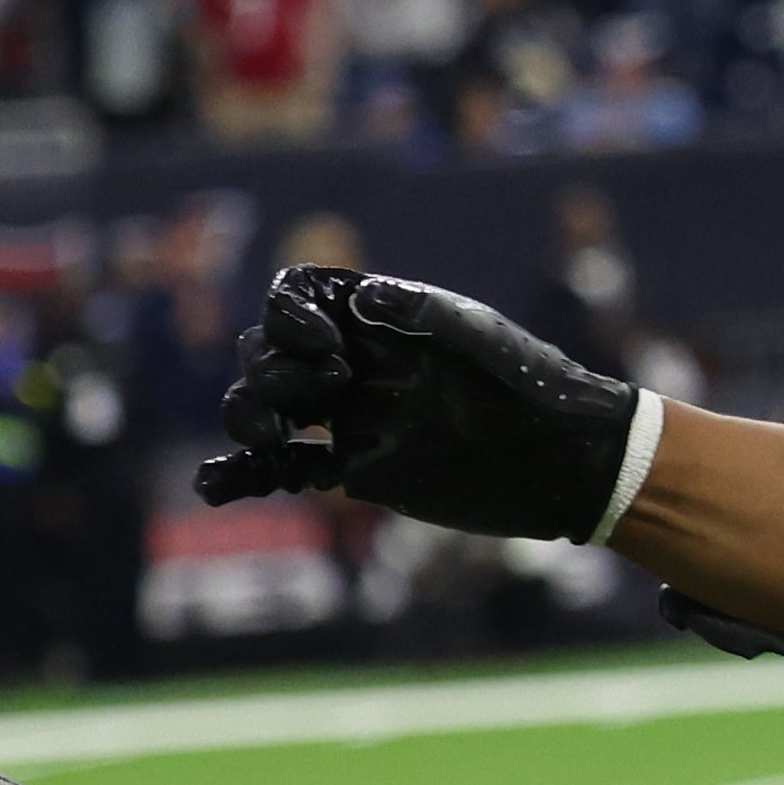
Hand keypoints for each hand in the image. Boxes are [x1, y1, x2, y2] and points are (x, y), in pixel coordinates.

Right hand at [195, 266, 651, 543]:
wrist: (566, 461)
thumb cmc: (530, 385)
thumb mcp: (474, 339)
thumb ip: (413, 316)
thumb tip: (357, 300)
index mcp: (378, 321)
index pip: (295, 299)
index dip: (288, 317)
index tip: (326, 347)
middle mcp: (356, 363)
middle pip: (268, 355)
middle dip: (271, 372)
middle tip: (331, 392)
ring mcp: (352, 416)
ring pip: (267, 410)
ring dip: (248, 419)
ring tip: (270, 441)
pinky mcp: (355, 468)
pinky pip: (284, 468)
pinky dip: (245, 475)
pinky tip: (217, 485)